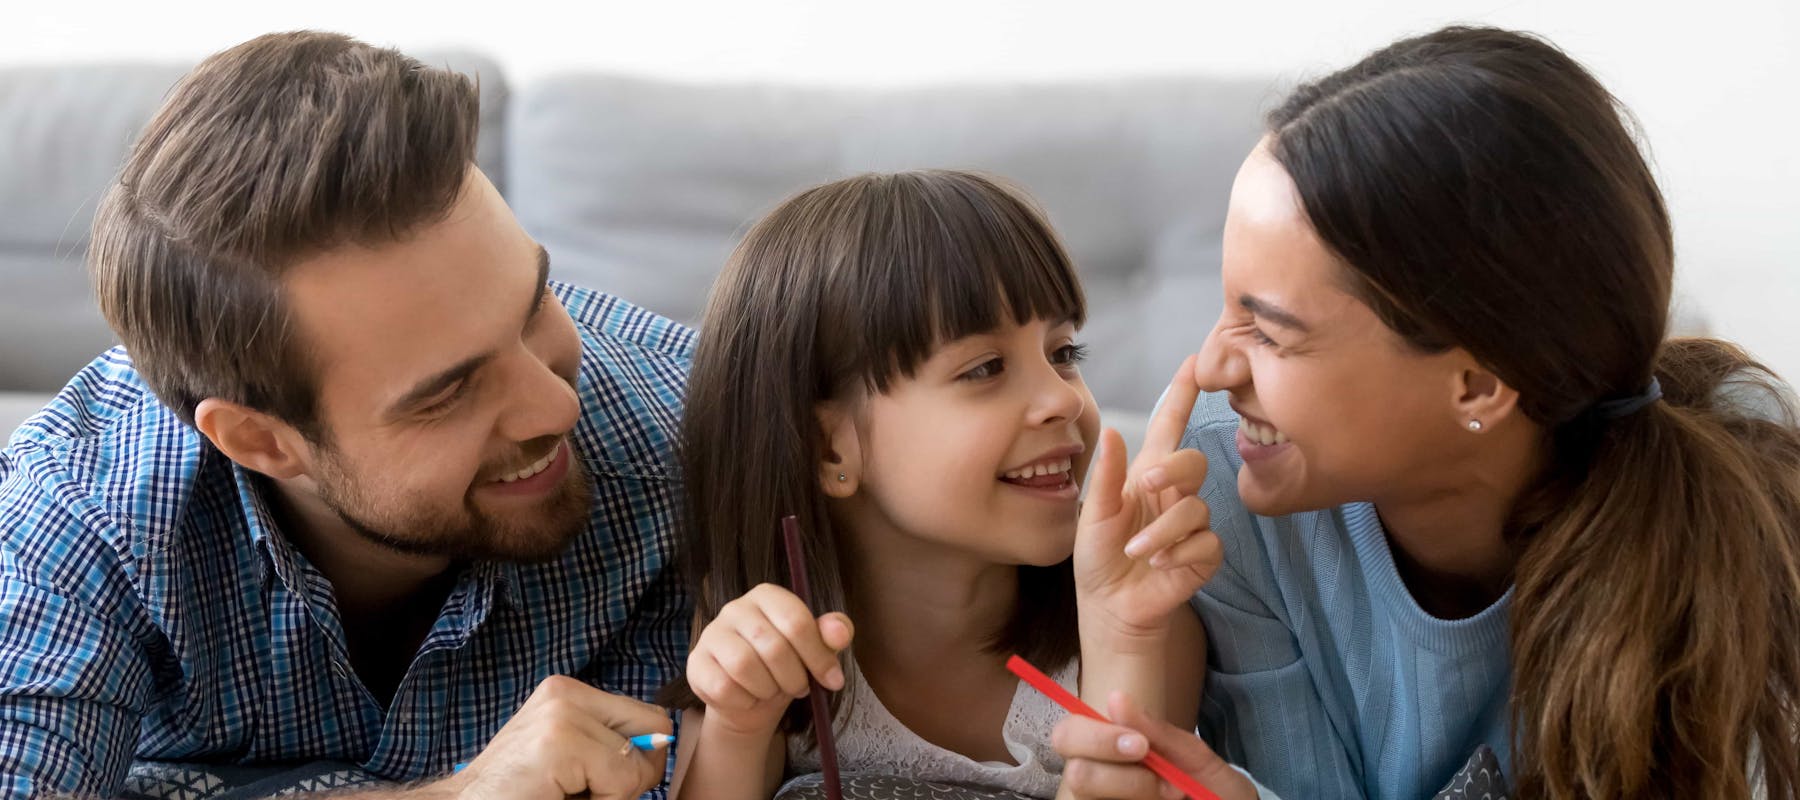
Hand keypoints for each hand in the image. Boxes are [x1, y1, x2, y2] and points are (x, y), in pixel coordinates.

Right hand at [444, 675, 671, 799]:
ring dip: (614, 794)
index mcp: (569, 692)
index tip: (598, 781)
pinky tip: (560, 797)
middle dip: (635, 772)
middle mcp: (566, 692)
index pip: (646, 716)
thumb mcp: (572, 758)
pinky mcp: (560, 741)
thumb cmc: (521, 792)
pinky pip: (622, 780)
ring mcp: (562, 713)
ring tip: (566, 793)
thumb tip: (665, 743)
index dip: (638, 759)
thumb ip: (612, 744)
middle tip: (586, 791)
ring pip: (639, 762)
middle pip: (655, 727)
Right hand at [686, 583, 853, 736]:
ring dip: (768, 689)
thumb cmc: (785, 667)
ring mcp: (712, 634)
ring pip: (744, 666)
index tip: (833, 681)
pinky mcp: (696, 663)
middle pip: (773, 647)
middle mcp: (735, 608)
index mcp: (767, 596)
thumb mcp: (814, 651)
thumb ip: (831, 636)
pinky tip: (749, 698)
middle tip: (798, 687)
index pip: (797, 621)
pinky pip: (723, 687)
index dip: (819, 656)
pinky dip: (744, 701)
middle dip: (794, 677)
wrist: (751, 701)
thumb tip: (840, 632)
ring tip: (773, 691)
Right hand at [1054, 692, 1257, 799]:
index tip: (1141, 745)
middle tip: (1169, 783)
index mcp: (1108, 751)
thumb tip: (1115, 698)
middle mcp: (1097, 780)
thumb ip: (1157, 732)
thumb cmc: (1210, 786)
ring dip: (1138, 794)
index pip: (1068, 734)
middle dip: (1124, 777)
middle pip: (1076, 774)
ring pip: (1089, 798)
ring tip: (1174, 796)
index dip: (1096, 738)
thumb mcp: (1194, 757)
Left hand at [1075, 355, 1222, 642]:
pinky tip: (1158, 566)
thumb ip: (1106, 476)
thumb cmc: (1099, 556)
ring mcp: (1192, 524)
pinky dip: (1180, 554)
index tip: (1195, 363)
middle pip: (1194, 462)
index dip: (1182, 395)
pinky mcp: (1204, 555)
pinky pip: (1206, 543)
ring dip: (1163, 531)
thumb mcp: (1092, 515)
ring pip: (1196, 510)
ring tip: (1137, 552)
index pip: (1170, 427)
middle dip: (1174, 470)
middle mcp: (1173, 494)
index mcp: (1147, 475)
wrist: (1109, 606)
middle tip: (1148, 484)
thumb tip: (1113, 430)